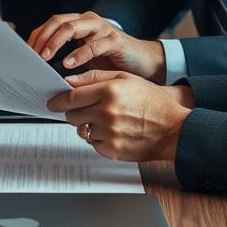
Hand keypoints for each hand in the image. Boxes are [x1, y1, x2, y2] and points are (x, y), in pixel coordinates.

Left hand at [27, 12, 165, 81]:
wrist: (145, 63)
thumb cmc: (112, 62)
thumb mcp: (84, 59)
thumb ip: (65, 59)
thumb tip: (38, 70)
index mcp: (78, 24)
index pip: (50, 24)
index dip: (36, 37)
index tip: (24, 53)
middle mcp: (88, 21)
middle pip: (58, 22)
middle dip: (42, 38)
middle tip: (32, 55)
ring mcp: (102, 28)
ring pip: (72, 27)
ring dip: (55, 43)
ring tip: (45, 58)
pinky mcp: (115, 39)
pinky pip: (93, 44)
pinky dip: (79, 54)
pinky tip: (69, 65)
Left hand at [45, 70, 193, 161]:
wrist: (173, 128)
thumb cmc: (151, 101)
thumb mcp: (125, 78)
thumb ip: (95, 76)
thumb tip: (69, 80)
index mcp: (110, 90)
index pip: (71, 97)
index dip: (58, 100)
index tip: (53, 102)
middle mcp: (107, 112)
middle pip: (71, 115)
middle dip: (74, 113)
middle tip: (85, 110)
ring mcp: (109, 132)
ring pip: (80, 130)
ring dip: (87, 126)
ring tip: (106, 120)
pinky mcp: (112, 149)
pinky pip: (92, 143)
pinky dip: (98, 139)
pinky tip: (113, 132)